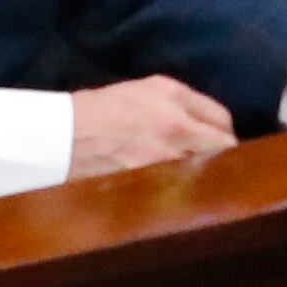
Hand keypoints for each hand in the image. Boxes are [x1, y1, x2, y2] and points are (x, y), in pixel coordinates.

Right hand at [67, 74, 236, 176]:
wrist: (62, 135)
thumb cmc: (99, 111)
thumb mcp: (143, 91)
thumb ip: (179, 103)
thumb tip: (208, 125)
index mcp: (172, 96)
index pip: (222, 120)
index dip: (225, 134)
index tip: (221, 144)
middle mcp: (174, 124)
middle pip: (224, 147)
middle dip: (224, 157)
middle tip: (218, 166)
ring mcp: (163, 156)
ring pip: (207, 171)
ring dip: (207, 176)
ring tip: (200, 182)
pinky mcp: (149, 181)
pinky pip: (181, 189)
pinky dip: (185, 193)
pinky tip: (178, 195)